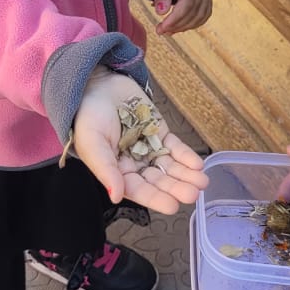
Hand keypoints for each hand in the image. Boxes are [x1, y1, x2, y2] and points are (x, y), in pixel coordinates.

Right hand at [73, 70, 207, 213]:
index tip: (172, 206)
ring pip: (169, 166)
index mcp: (115, 170)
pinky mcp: (160, 132)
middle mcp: (133, 163)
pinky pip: (174, 147)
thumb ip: (106, 170)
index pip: (137, 189)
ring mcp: (148, 147)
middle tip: (193, 194)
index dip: (155, 198)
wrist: (98, 83)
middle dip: (175, 188)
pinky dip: (186, 156)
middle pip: (157, 180)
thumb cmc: (88, 115)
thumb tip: (115, 196)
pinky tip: (197, 164)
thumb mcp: (92, 143)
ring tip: (202, 182)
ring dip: (185, 175)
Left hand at [151, 0, 211, 34]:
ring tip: (168, 31)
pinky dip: (194, 23)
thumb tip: (161, 12)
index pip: (186, 4)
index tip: (161, 28)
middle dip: (177, 25)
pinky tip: (181, 27)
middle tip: (160, 31)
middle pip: (194, 12)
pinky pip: (205, 13)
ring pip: (201, 15)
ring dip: (185, 26)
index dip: (174, 19)